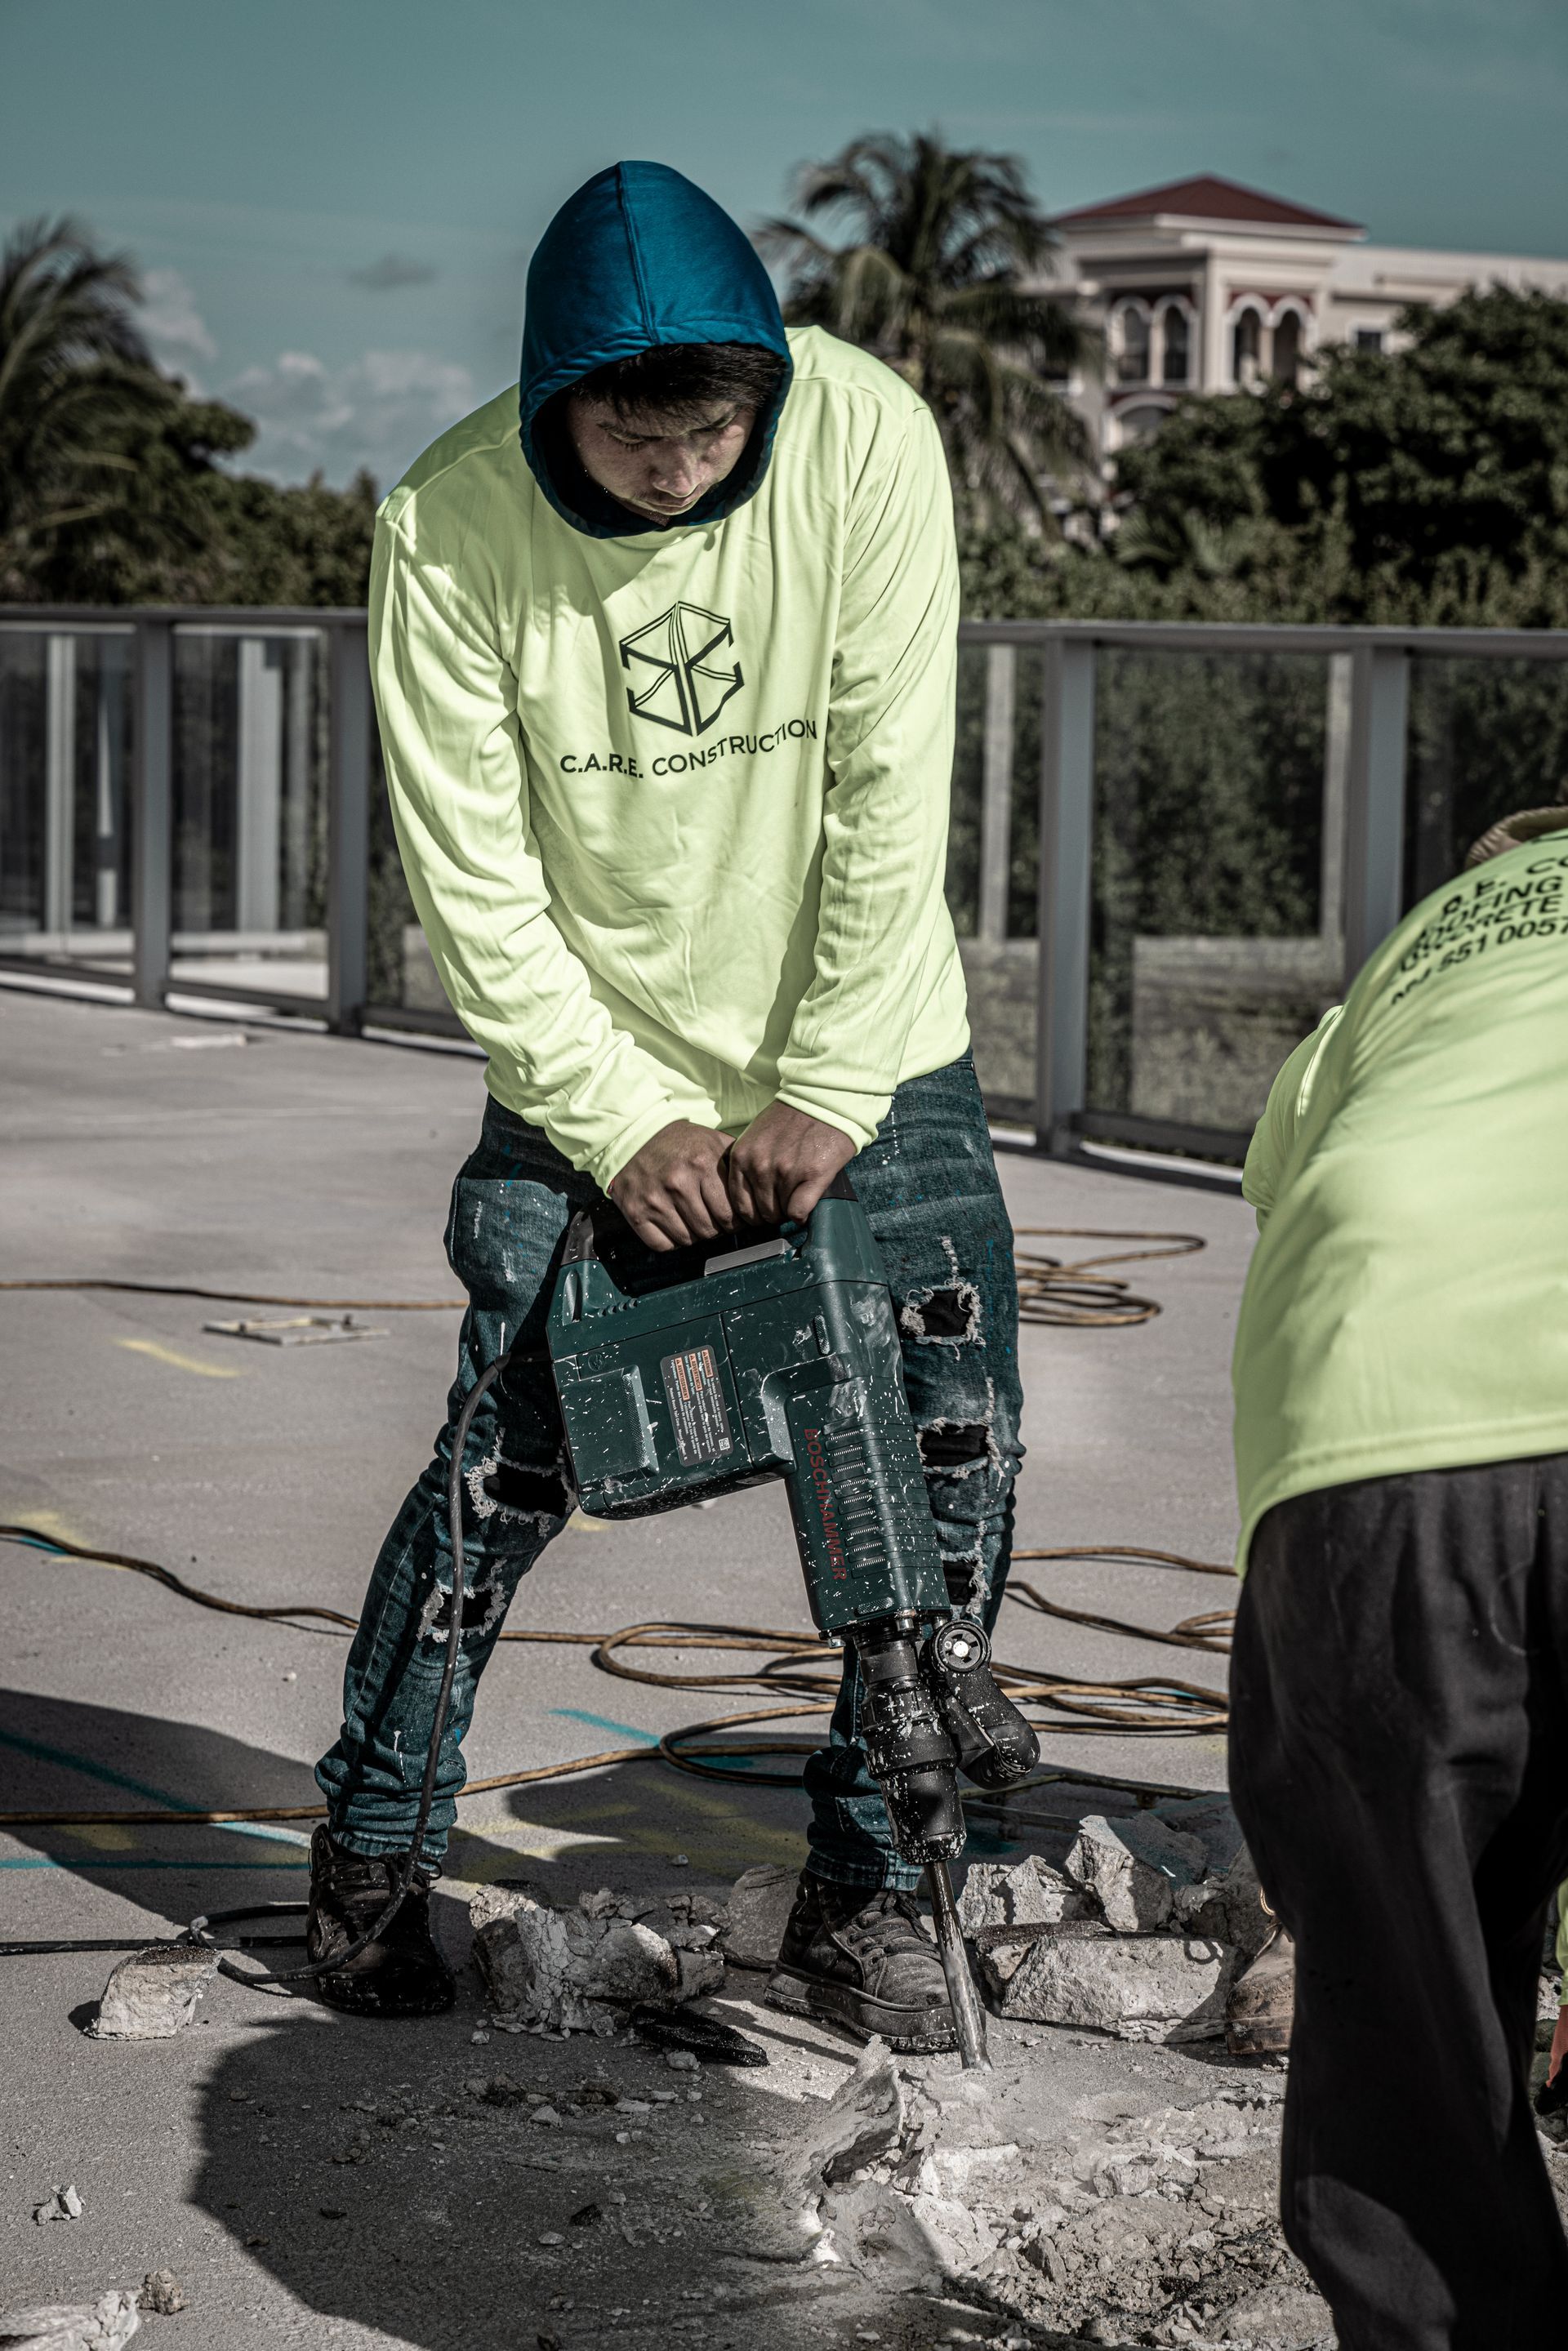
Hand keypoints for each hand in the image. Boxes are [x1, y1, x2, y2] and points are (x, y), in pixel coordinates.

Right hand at [607, 1120, 734, 1251]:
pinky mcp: (635, 1212)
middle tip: (713, 1221)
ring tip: (692, 1219)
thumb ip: (736, 1165)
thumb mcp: (713, 1142)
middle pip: (709, 1231)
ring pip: (687, 1240)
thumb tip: (757, 1193)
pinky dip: (671, 1241)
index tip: (732, 1219)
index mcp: (702, 1163)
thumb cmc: (680, 1143)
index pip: (729, 1214)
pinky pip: (663, 1245)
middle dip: (715, 1230)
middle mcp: (678, 1182)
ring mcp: (654, 1199)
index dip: (734, 1222)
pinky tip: (673, 1224)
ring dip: (693, 1235)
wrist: (636, 1137)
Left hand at [726, 1101, 854, 1227]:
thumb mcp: (754, 1136)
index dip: (753, 1212)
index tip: (763, 1208)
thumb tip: (748, 1201)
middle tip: (783, 1202)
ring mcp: (785, 1171)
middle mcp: (759, 1166)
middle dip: (772, 1213)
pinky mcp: (811, 1175)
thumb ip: (747, 1164)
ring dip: (788, 1211)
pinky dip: (803, 1213)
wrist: (822, 1100)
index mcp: (741, 1157)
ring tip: (797, 1195)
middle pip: (760, 1214)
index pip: (738, 1205)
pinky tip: (808, 1203)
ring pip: (780, 1214)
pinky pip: (799, 1212)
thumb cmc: (790, 1119)